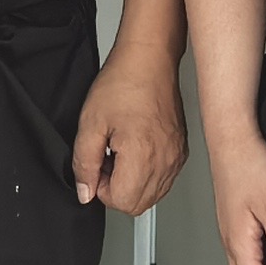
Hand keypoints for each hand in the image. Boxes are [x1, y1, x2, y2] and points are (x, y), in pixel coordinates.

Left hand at [70, 47, 187, 213]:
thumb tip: (85, 192)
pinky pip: (163, 179)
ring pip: (152, 195)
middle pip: (138, 204)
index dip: (102, 188)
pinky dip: (147, 173)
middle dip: (117, 189)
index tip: (99, 164)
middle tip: (108, 158)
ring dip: (132, 182)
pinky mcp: (181, 151)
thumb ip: (84, 164)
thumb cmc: (123, 83)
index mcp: (142, 156)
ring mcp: (176, 157)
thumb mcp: (90, 124)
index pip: (122, 202)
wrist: (149, 60)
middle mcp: (165, 160)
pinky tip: (137, 148)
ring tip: (123, 151)